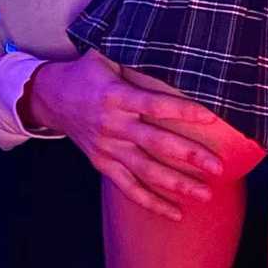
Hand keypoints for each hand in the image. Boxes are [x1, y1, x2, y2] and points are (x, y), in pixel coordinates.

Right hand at [19, 49, 223, 220]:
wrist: (49, 97)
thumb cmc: (86, 74)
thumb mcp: (106, 56)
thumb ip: (136, 60)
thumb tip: (173, 55)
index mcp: (116, 96)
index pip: (155, 105)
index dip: (182, 111)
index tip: (210, 117)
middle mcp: (113, 124)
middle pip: (156, 144)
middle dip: (189, 156)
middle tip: (218, 168)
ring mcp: (107, 148)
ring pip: (145, 171)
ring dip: (176, 184)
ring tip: (205, 194)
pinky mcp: (102, 163)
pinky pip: (128, 187)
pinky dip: (150, 202)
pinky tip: (175, 213)